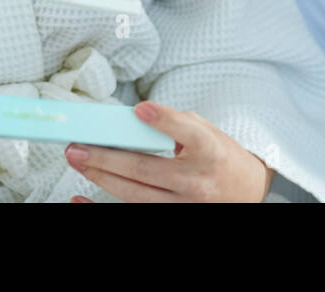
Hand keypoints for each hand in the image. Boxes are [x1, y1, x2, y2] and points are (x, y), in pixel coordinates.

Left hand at [65, 101, 273, 201]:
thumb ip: (176, 125)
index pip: (188, 133)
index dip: (164, 121)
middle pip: (146, 169)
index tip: (141, 108)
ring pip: (135, 194)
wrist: (246, 193)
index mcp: (210, 151)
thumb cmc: (220, 156)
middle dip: (107, 157)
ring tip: (78, 161)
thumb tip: (131, 120)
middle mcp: (197, 181)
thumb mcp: (208, 133)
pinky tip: (79, 198)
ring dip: (101, 177)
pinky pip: (133, 212)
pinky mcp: (174, 216)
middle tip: (77, 146)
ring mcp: (185, 205)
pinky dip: (102, 206)